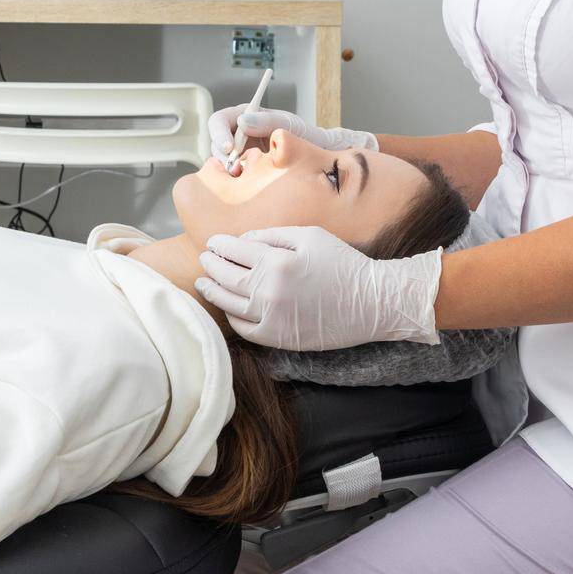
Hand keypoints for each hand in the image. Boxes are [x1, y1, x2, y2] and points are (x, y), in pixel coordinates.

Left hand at [196, 225, 442, 348]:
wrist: (369, 302)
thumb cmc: (342, 263)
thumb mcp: (310, 236)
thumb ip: (272, 235)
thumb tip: (242, 240)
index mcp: (276, 261)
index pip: (234, 251)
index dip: (219, 245)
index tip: (212, 242)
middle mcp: (269, 291)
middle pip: (226, 276)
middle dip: (211, 265)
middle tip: (204, 259)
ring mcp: (272, 317)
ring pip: (230, 303)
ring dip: (212, 291)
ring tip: (203, 283)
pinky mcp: (279, 338)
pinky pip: (245, 329)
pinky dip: (231, 317)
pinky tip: (228, 307)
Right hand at [207, 104, 378, 172]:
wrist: (323, 160)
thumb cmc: (309, 138)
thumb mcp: (290, 127)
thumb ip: (268, 122)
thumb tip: (243, 120)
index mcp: (248, 116)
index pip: (221, 120)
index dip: (219, 133)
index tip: (229, 148)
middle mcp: (241, 134)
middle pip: (216, 142)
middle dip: (221, 156)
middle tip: (234, 170)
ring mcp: (243, 154)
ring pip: (221, 161)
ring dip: (228, 170)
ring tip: (242, 177)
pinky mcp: (248, 172)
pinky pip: (233, 176)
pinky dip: (236, 181)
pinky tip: (247, 185)